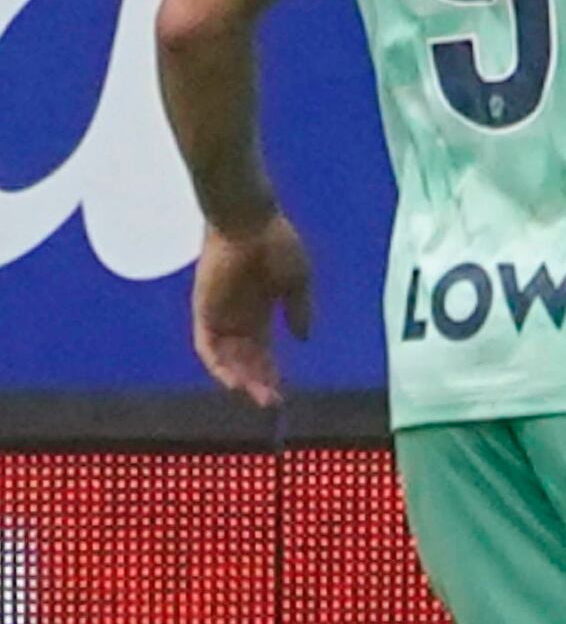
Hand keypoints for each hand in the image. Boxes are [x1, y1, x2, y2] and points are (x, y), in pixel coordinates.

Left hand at [188, 212, 307, 404]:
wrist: (248, 222)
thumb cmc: (276, 243)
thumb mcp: (298, 280)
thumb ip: (299, 310)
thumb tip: (303, 339)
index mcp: (261, 310)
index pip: (264, 351)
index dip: (273, 372)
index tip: (284, 393)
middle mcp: (239, 318)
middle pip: (246, 360)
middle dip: (260, 382)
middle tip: (273, 401)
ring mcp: (220, 315)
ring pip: (228, 359)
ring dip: (241, 379)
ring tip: (259, 395)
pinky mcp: (205, 311)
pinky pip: (207, 347)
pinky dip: (218, 366)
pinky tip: (234, 381)